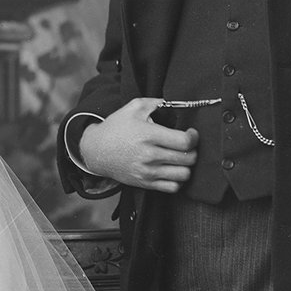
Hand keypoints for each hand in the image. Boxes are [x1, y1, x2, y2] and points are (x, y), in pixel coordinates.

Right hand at [75, 99, 198, 192]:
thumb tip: (175, 103)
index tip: (191, 134)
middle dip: (193, 151)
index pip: (185, 142)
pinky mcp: (145, 183)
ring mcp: (147, 172)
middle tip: (186, 146)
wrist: (96, 150)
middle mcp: (149, 155)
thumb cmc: (116, 127)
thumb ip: (156, 102)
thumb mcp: (133, 107)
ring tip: (180, 159)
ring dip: (186, 166)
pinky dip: (177, 180)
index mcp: (148, 135)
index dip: (194, 137)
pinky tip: (172, 170)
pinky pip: (173, 188)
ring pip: (184, 175)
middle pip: (188, 159)